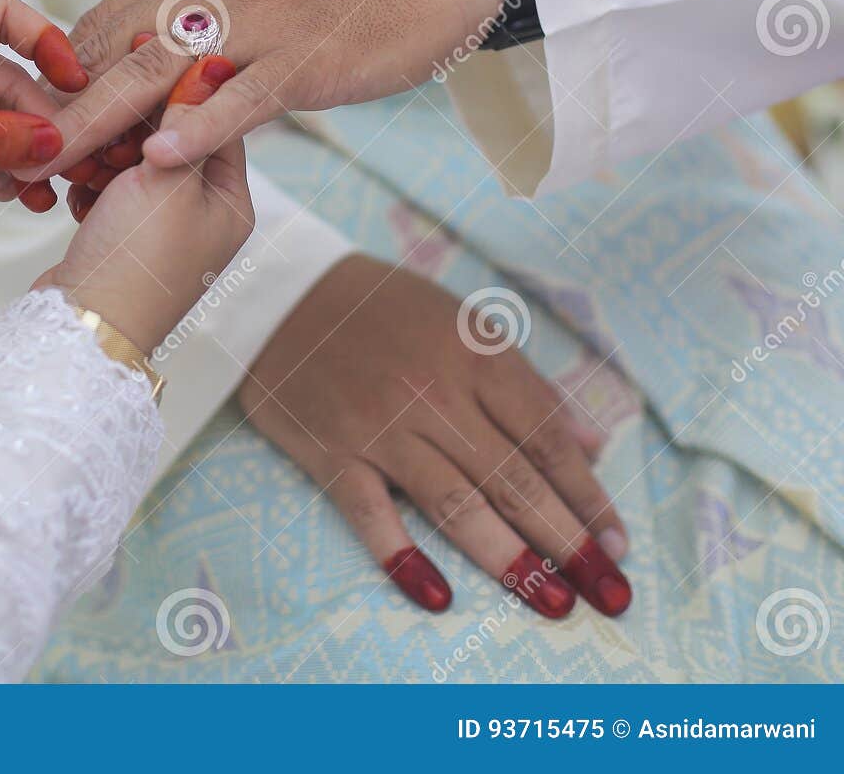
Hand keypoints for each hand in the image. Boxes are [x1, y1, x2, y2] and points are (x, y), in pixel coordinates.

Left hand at [23, 0, 502, 177]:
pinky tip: (157, 160)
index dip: (58, 77)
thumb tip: (147, 53)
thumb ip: (193, 12)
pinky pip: (240, 96)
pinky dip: (196, 127)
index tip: (27, 120)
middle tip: (11, 154)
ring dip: (100, 125)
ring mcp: (256, 22)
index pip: (102, 25)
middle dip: (59, 106)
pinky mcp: (302, 57)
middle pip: (112, 51)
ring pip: (158, 75)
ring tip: (52, 167)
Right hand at [36, 60, 252, 352]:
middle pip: (168, 143)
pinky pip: (106, 193)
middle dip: (129, 130)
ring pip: (131, 166)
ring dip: (103, 156)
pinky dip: (89, 185)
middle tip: (103, 119)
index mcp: (230, 203)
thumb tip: (210, 62)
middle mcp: (201, 217)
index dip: (177, 92)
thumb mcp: (170, 178)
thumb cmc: (137, 260)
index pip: (213, 123)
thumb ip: (187, 119)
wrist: (83, 325)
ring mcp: (159, 232)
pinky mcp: (120, 242)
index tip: (142, 62)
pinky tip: (73, 188)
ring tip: (85, 161)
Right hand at [240, 255, 630, 618]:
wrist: (281, 297)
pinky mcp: (332, 453)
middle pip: (513, 479)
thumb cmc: (382, 310)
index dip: (588, 495)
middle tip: (609, 592)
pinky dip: (403, 556)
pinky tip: (437, 595)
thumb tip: (592, 445)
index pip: (547, 438)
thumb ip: (527, 385)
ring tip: (554, 602)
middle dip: (569, 540)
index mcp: (475, 357)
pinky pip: (372, 514)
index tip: (618, 542)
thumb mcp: (464, 325)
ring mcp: (381, 427)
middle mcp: (434, 394)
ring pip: (457, 503)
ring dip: (510, 559)